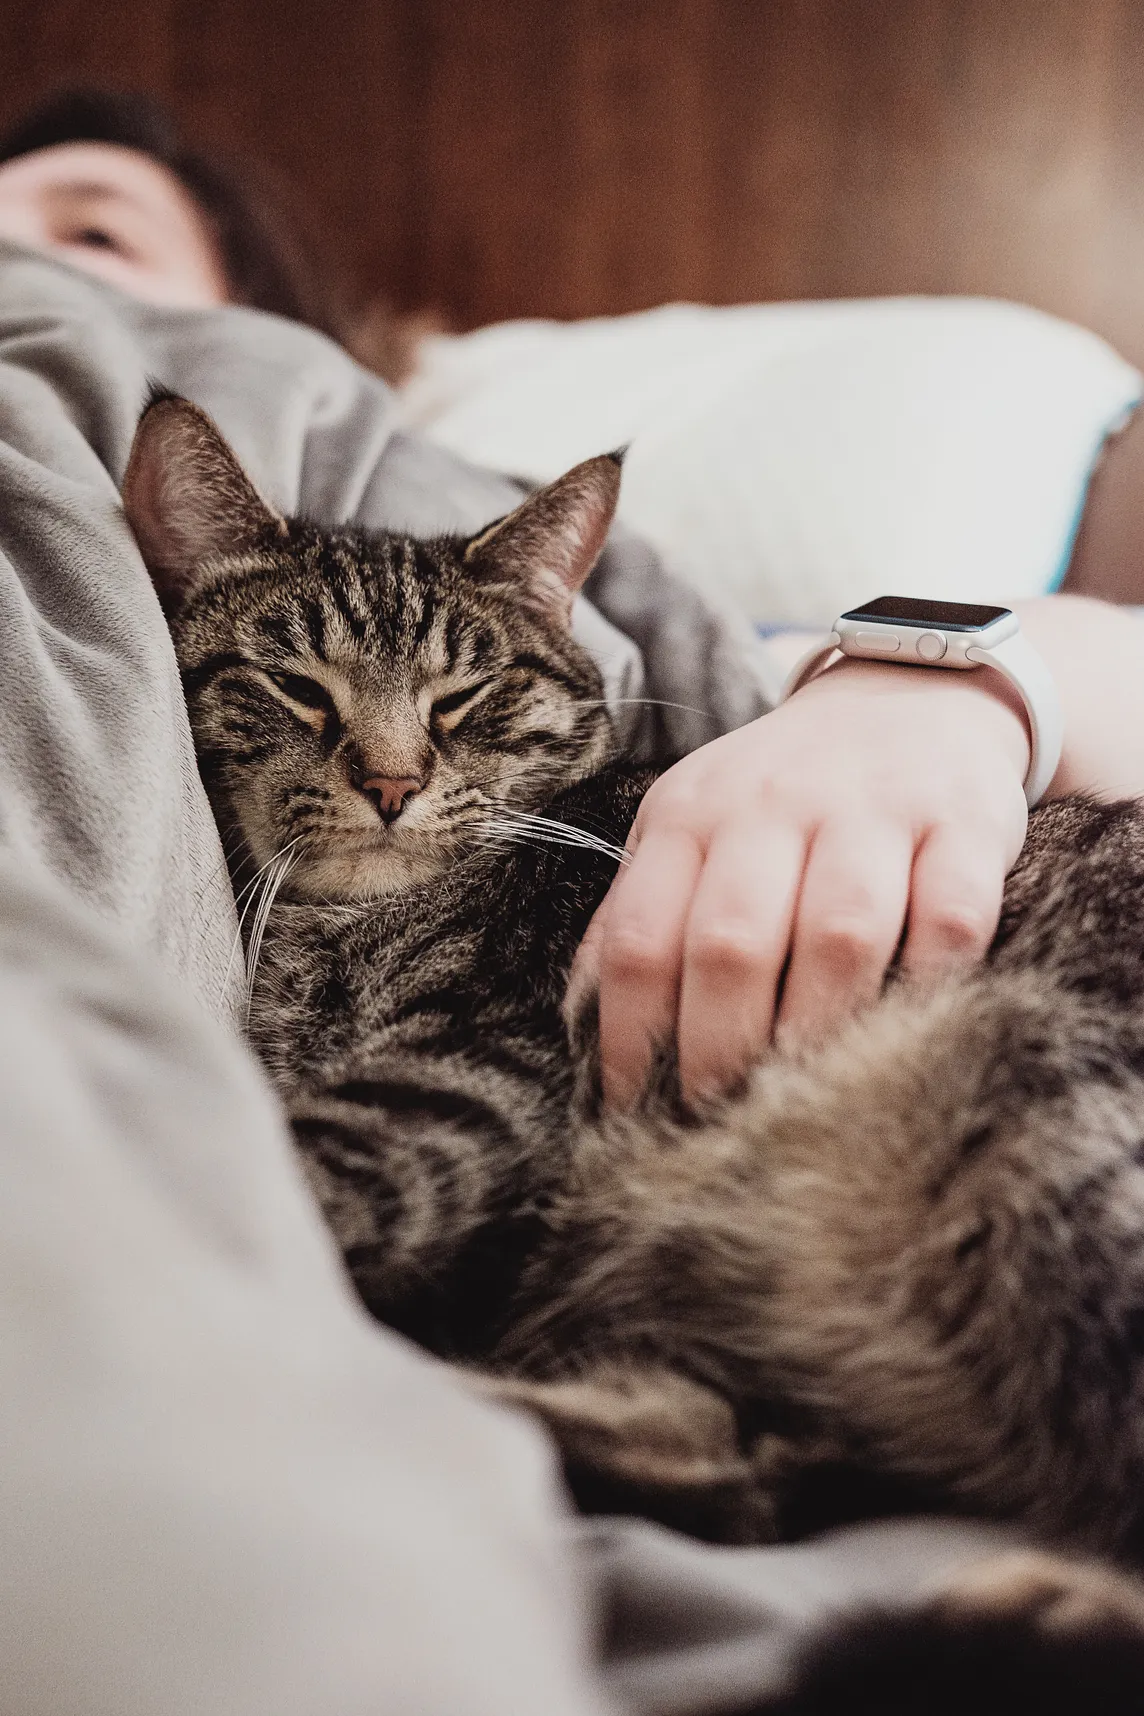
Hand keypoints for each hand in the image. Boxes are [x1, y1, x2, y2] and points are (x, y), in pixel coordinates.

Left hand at [569, 658, 1030, 1107]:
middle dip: (718, 1050)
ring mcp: (874, 811)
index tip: (633, 1110)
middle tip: (721, 1120)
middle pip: (730, 944)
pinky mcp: (965, 824)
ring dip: (818, 1032)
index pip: (640, 938)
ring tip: (807, 1100)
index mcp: (690, 815)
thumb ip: (643, 913)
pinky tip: (911, 1029)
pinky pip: (949, 918)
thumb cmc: (786, 792)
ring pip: (838, 935)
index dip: (628, 1038)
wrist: (913, 690)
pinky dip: (930, 984)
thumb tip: (586, 1029)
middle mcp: (773, 805)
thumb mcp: (694, 827)